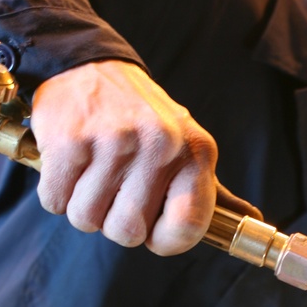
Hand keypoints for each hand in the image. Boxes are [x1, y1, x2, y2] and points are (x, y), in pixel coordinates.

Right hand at [32, 60, 253, 254]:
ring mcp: (113, 141)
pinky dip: (57, 193)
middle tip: (113, 192)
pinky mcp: (69, 140)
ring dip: (82, 206)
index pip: (187, 227)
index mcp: (195, 151)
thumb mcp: (185, 143)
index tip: (150, 228)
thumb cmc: (139, 116)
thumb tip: (250, 217)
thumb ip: (209, 188)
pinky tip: (69, 166)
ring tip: (91, 173)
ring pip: (87, 219)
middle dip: (113, 222)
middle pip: (128, 232)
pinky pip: (55, 202)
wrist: (88, 65)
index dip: (162, 240)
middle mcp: (160, 144)